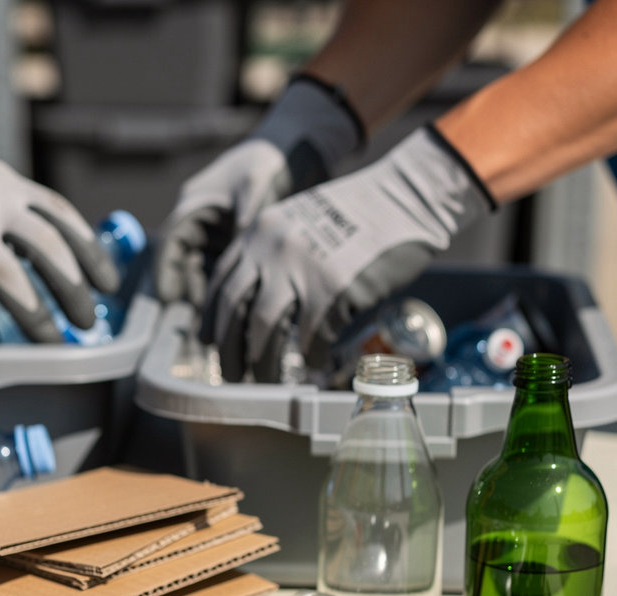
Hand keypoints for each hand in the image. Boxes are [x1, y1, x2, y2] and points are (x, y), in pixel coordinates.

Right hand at [0, 106, 118, 345]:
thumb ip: (11, 212)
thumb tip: (55, 260)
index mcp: (6, 184)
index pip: (63, 219)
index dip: (92, 254)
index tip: (108, 284)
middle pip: (50, 252)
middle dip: (75, 293)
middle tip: (88, 323)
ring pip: (13, 283)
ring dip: (39, 321)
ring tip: (53, 345)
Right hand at [153, 77, 362, 307]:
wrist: (286, 153)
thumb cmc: (265, 163)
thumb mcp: (256, 183)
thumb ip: (246, 211)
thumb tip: (240, 234)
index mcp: (193, 207)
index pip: (169, 244)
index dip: (165, 272)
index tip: (168, 298)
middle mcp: (198, 224)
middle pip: (183, 266)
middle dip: (189, 293)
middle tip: (201, 318)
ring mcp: (213, 237)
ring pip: (202, 274)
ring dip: (209, 297)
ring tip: (221, 321)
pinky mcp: (229, 246)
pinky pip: (221, 274)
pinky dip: (227, 291)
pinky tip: (240, 309)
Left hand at [202, 127, 493, 381]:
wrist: (406, 195)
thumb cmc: (361, 213)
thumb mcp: (300, 221)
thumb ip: (275, 253)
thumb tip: (258, 300)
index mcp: (259, 232)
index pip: (221, 283)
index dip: (212, 320)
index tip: (210, 343)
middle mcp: (270, 249)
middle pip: (233, 311)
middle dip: (229, 350)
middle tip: (230, 375)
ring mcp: (300, 269)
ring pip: (264, 330)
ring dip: (261, 363)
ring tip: (263, 380)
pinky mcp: (332, 289)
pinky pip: (311, 337)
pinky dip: (311, 357)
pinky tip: (314, 366)